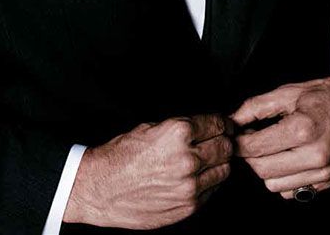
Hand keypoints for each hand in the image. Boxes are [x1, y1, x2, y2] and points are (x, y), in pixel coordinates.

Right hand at [63, 113, 234, 228]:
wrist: (103, 188)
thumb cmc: (122, 155)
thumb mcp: (150, 127)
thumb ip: (180, 128)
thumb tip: (204, 127)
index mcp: (178, 133)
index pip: (217, 124)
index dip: (222, 123)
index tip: (223, 125)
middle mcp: (188, 159)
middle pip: (226, 147)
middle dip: (224, 141)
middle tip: (219, 141)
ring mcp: (190, 185)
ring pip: (224, 170)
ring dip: (219, 163)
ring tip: (208, 159)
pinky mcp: (188, 206)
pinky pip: (212, 190)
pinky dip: (210, 182)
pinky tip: (197, 176)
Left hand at [227, 68, 329, 199]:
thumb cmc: (329, 96)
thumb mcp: (289, 92)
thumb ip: (257, 106)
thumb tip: (233, 119)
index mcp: (304, 129)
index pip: (256, 147)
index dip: (238, 142)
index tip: (235, 134)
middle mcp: (315, 156)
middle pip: (262, 170)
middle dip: (250, 155)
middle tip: (251, 138)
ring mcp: (323, 173)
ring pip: (275, 186)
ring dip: (266, 168)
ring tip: (270, 147)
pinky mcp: (328, 182)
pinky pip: (293, 192)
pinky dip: (284, 179)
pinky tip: (286, 158)